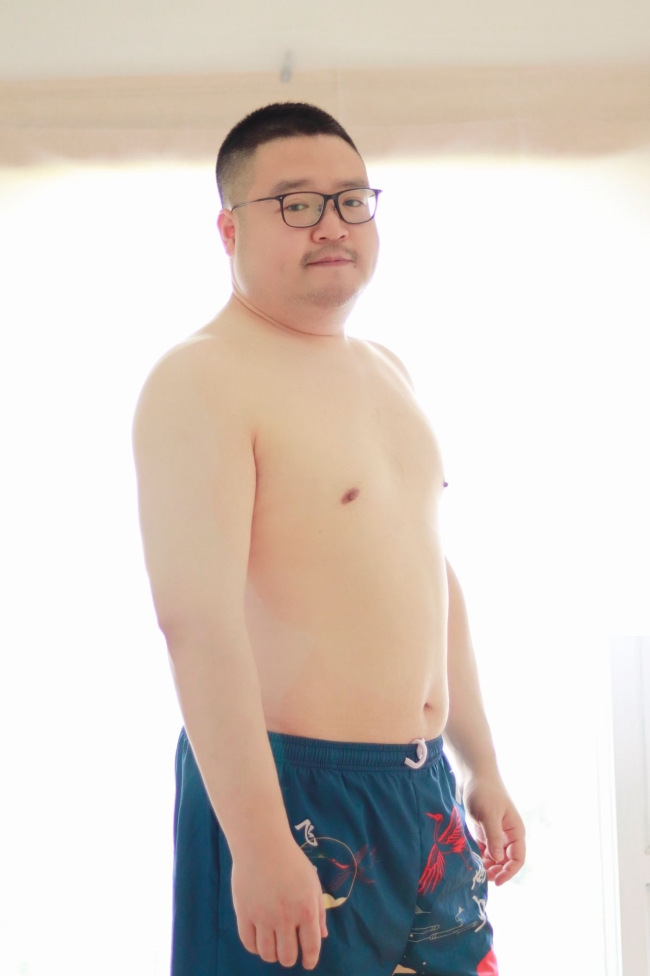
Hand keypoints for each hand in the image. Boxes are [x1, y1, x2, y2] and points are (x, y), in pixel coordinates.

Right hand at [231, 839, 327, 969]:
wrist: (262, 844)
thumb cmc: (291, 861)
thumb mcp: (313, 883)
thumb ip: (319, 911)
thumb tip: (322, 936)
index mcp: (306, 910)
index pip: (311, 947)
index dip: (310, 960)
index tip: (308, 963)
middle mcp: (285, 918)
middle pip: (287, 956)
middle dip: (290, 958)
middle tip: (288, 950)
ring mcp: (263, 917)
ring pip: (267, 954)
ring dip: (272, 954)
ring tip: (273, 945)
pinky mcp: (244, 914)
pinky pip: (249, 943)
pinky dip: (255, 947)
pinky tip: (259, 940)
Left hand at [462, 774, 525, 885]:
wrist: (473, 775)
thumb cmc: (484, 792)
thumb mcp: (489, 815)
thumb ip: (494, 838)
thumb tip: (499, 860)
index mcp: (515, 831)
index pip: (518, 859)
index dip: (509, 872)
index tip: (497, 881)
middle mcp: (507, 835)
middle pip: (506, 861)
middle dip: (497, 871)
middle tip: (482, 877)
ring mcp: (495, 833)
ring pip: (495, 857)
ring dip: (488, 866)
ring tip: (476, 871)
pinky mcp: (484, 831)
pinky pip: (484, 850)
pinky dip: (480, 857)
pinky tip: (472, 861)